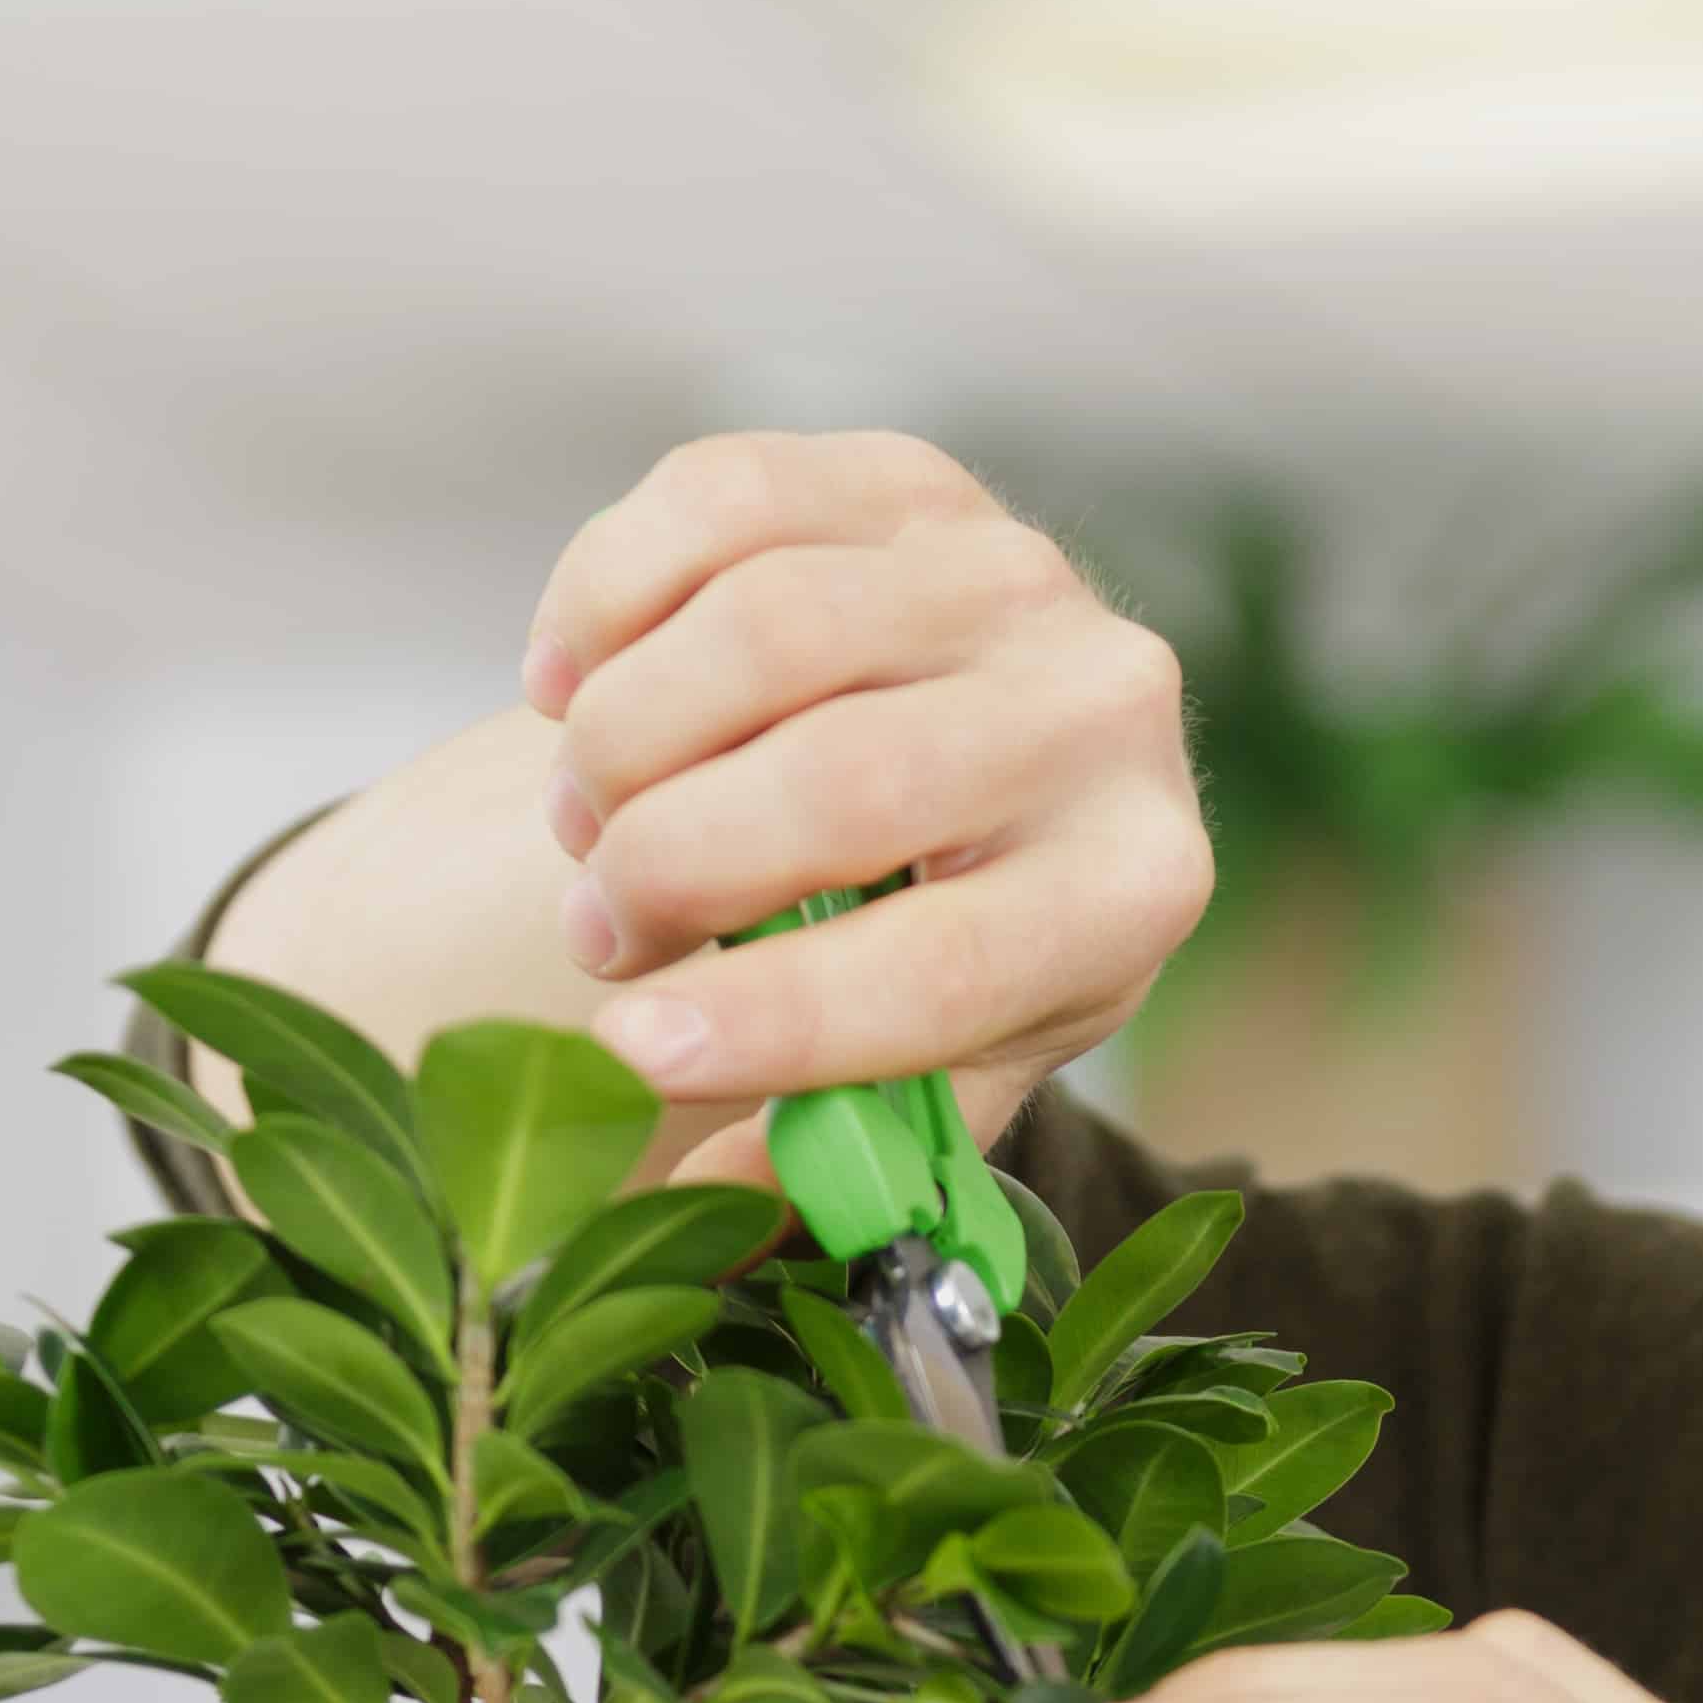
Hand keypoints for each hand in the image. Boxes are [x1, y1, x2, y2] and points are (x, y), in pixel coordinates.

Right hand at [516, 430, 1207, 1152]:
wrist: (1017, 760)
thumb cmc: (967, 941)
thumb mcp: (941, 1069)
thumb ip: (837, 1159)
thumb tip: (702, 1227)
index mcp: (1131, 888)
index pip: (945, 963)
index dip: (771, 1021)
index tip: (626, 1049)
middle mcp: (1105, 710)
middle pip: (841, 783)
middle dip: (669, 871)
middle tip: (602, 932)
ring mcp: (1006, 571)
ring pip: (761, 630)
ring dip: (620, 743)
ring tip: (586, 822)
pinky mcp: (904, 476)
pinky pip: (712, 505)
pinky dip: (602, 601)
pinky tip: (571, 689)